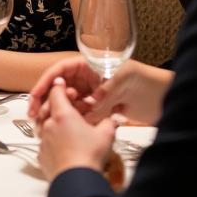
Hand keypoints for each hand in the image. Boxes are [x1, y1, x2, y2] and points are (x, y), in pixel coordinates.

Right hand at [30, 58, 170, 126]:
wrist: (161, 97)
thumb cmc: (142, 80)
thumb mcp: (122, 79)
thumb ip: (103, 92)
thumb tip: (87, 105)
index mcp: (88, 65)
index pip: (60, 70)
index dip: (46, 82)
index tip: (36, 96)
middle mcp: (86, 79)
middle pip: (58, 87)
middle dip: (45, 100)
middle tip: (34, 115)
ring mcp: (90, 95)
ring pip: (66, 104)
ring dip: (55, 113)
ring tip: (44, 126)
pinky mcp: (96, 111)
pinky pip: (78, 116)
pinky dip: (70, 122)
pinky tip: (62, 130)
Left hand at [37, 78, 115, 180]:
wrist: (77, 181)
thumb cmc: (90, 155)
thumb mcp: (106, 135)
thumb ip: (109, 121)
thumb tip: (113, 118)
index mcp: (62, 114)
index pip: (56, 92)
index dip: (62, 88)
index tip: (69, 90)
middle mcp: (49, 124)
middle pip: (49, 108)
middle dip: (59, 106)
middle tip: (71, 110)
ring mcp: (43, 140)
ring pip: (45, 125)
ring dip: (54, 123)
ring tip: (68, 129)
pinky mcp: (41, 155)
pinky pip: (45, 142)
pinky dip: (52, 140)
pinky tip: (63, 146)